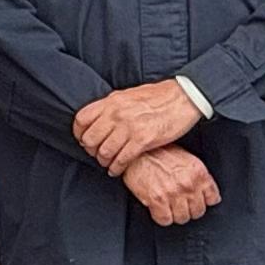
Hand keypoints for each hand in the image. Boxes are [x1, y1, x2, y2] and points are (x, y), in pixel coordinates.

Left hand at [74, 79, 202, 172]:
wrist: (185, 97)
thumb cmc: (161, 96)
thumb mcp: (130, 94)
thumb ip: (114, 106)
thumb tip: (102, 117)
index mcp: (112, 101)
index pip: (82, 120)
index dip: (79, 134)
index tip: (84, 141)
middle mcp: (117, 114)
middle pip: (90, 139)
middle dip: (92, 151)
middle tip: (98, 154)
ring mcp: (130, 127)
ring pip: (104, 151)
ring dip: (104, 161)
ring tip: (109, 164)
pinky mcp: (144, 139)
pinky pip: (122, 159)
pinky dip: (117, 168)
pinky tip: (118, 169)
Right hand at [120, 146, 219, 226]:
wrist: (138, 152)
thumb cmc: (159, 153)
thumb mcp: (187, 159)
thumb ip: (198, 176)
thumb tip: (206, 190)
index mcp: (198, 173)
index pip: (213, 198)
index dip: (205, 201)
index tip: (200, 201)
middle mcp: (188, 184)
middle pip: (198, 211)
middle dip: (190, 209)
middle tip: (182, 204)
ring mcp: (173, 193)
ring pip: (182, 218)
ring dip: (176, 215)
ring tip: (170, 207)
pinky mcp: (156, 200)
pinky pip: (165, 220)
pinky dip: (162, 218)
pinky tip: (160, 210)